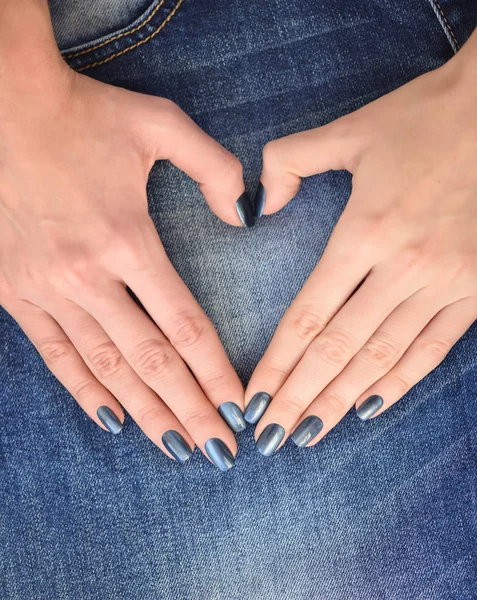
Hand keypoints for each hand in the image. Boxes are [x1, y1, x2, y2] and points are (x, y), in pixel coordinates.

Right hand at [0, 65, 250, 469]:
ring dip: (145, 412)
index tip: (239, 408)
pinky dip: (85, 390)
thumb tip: (244, 216)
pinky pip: (55, 354)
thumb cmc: (84, 114)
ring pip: (106, 368)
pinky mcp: (17, 291)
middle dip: (190, 410)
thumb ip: (214, 168)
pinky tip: (112, 419)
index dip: (216, 373)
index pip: (185, 326)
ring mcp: (48, 288)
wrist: (3, 105)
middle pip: (152, 360)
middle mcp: (88, 276)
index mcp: (128, 239)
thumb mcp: (160, 124)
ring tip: (176, 448)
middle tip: (220, 451)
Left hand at [245, 42, 476, 454]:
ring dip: (343, 400)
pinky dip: (400, 381)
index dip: (277, 364)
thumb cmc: (420, 120)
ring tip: (310, 433)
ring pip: (383, 358)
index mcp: (366, 231)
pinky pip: (433, 348)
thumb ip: (288, 163)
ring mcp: (446, 282)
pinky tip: (370, 406)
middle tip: (270, 437)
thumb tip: (261, 208)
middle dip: (300, 398)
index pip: (308, 316)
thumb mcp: (345, 131)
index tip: (254, 399)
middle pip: (339, 349)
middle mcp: (404, 267)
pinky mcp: (475, 288)